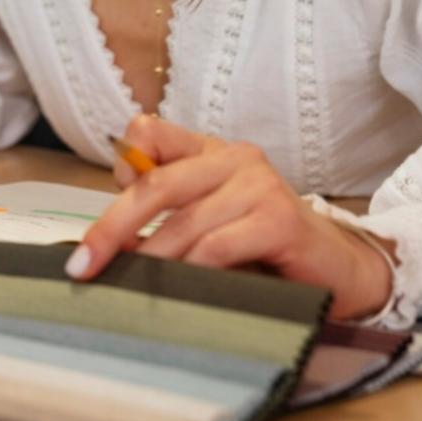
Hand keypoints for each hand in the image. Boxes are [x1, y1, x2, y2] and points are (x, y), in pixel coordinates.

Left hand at [68, 115, 394, 320]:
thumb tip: (109, 242)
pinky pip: (218, 246)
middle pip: (156, 183)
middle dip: (113, 227)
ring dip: (151, 259)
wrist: (337, 268)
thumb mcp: (209, 222)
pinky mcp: (279, 220)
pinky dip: (192, 270)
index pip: (149, 132)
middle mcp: (234, 158)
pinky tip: (180, 288)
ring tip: (130, 285)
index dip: (123, 165)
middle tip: (84, 263)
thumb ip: (168, 215)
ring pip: (184, 222)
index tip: (109, 203)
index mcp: (210, 151)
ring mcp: (259, 186)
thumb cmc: (263, 247)